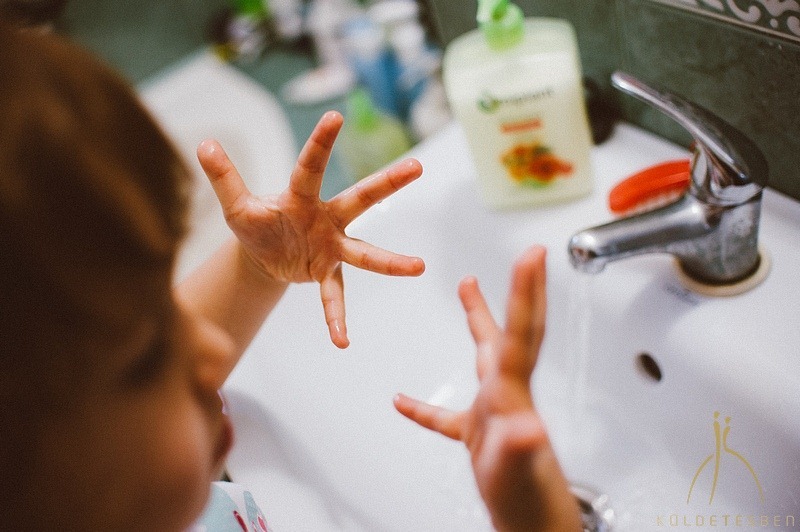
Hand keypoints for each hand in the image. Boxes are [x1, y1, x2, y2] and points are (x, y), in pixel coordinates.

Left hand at [197, 111, 424, 348]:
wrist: (263, 256)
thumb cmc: (256, 223)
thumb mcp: (236, 206)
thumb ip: (224, 178)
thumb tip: (205, 144)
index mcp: (301, 197)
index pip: (311, 167)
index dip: (321, 143)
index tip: (335, 116)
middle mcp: (325, 218)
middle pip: (360, 199)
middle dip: (387, 184)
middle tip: (417, 167)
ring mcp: (331, 246)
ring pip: (364, 251)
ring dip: (390, 261)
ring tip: (419, 267)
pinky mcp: (327, 272)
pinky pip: (335, 296)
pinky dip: (336, 317)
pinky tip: (341, 341)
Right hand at [394, 247, 580, 531]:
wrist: (533, 525)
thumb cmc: (528, 500)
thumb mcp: (517, 471)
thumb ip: (520, 447)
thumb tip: (527, 426)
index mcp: (510, 393)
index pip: (519, 333)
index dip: (524, 292)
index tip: (533, 255)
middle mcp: (506, 393)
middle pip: (511, 332)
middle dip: (514, 291)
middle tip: (522, 257)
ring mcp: (492, 412)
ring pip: (485, 357)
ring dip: (478, 322)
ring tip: (466, 292)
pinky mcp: (477, 436)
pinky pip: (446, 416)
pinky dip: (424, 408)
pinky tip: (402, 402)